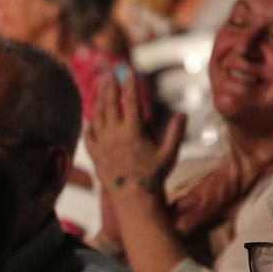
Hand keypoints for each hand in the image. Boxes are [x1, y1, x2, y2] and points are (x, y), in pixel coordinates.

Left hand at [86, 70, 184, 197]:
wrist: (134, 199)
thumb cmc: (154, 177)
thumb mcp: (169, 154)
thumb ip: (175, 132)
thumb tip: (183, 114)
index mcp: (133, 131)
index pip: (130, 101)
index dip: (130, 85)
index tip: (130, 72)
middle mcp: (114, 135)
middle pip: (109, 104)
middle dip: (109, 87)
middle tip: (109, 75)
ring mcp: (102, 145)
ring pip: (97, 117)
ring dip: (98, 100)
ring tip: (100, 89)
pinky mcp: (95, 156)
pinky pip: (89, 136)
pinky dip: (90, 125)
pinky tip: (91, 119)